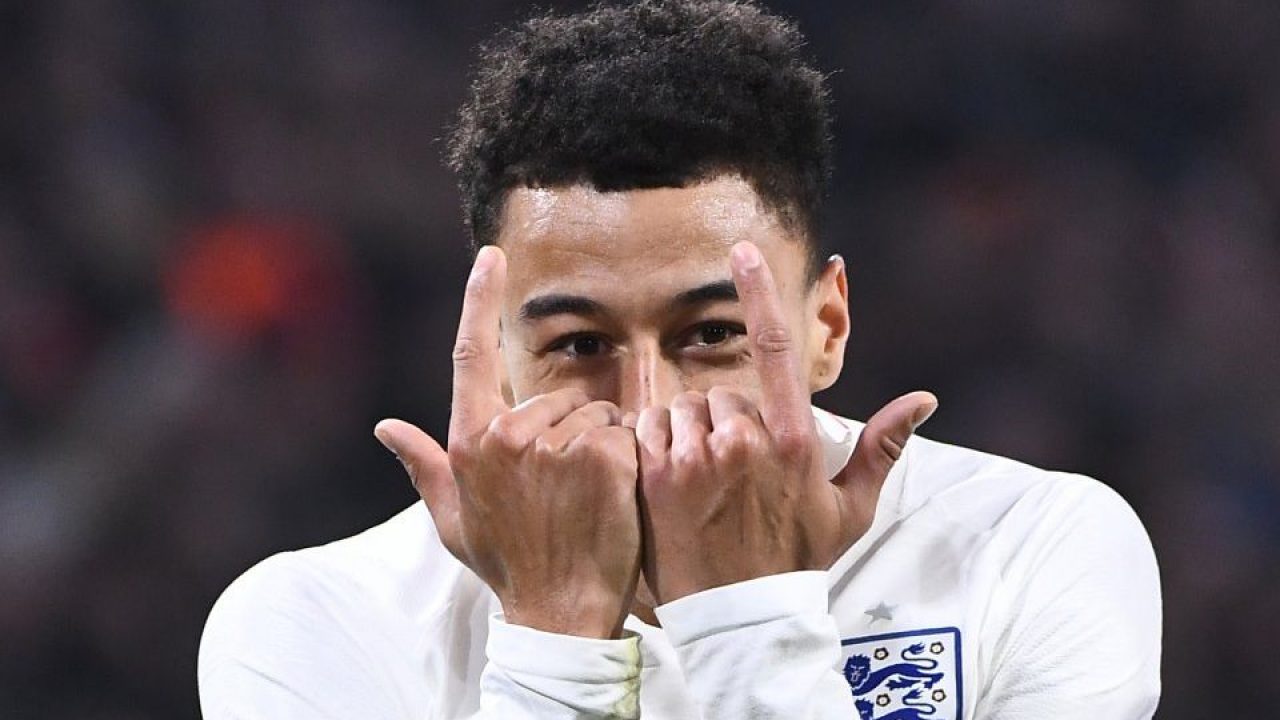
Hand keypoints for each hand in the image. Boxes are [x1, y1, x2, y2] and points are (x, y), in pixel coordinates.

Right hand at [374, 247, 641, 638]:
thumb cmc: (506, 565)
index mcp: (468, 442)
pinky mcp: (600, 454)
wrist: (558, 612)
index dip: (480, 300)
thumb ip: (423, 466)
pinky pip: (623, 432)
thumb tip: (384, 426)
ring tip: (586, 500)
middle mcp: (504, 435)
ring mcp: (553, 444)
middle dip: (567, 432)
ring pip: (592, 415)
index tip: (492, 256)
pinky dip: (628, 458)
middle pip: (554, 399)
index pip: (471, 355)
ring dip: (599, 448)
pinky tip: (614, 498)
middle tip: (564, 492)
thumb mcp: (455, 519)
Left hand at [635, 241, 936, 603]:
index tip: (741, 250)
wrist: (742, 615)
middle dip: (725, 420)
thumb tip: (924, 398)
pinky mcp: (657, 474)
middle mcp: (744, 439)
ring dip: (690, 431)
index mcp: (794, 439)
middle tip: (732, 471)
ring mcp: (697, 457)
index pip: (775, 348)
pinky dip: (658, 443)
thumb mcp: (848, 510)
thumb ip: (882, 447)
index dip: (759, 292)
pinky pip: (650, 428)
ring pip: (684, 407)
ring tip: (703, 481)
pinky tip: (672, 480)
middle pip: (723, 392)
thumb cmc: (798, 561)